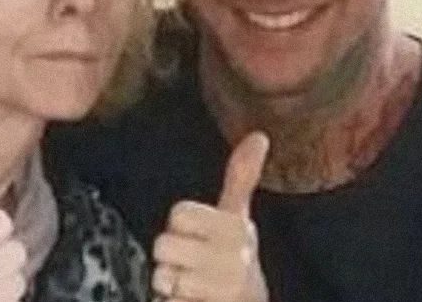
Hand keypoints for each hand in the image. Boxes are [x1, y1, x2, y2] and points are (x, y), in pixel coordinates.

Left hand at [152, 132, 269, 301]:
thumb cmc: (234, 258)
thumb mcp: (238, 217)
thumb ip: (242, 177)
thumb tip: (259, 135)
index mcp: (236, 227)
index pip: (179, 213)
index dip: (180, 226)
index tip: (197, 236)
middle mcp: (234, 256)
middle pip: (164, 245)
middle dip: (171, 258)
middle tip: (192, 264)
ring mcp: (223, 287)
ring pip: (162, 277)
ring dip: (170, 286)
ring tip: (192, 286)